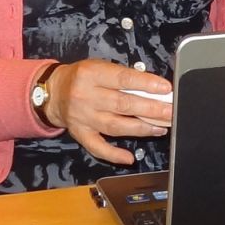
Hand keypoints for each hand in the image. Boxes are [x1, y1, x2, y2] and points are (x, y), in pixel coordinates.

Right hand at [40, 60, 174, 165]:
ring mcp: (83, 118)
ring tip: (161, 128)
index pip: (123, 79)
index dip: (146, 84)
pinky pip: (98, 147)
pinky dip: (114, 154)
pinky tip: (130, 157)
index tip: (166, 89)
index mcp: (92, 74)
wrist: (53, 92)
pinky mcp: (80, 134)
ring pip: (116, 126)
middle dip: (151, 110)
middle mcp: (86, 96)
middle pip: (123, 105)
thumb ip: (123, 77)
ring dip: (141, 129)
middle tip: (171, 112)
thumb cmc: (83, 77)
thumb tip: (153, 89)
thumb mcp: (100, 67)